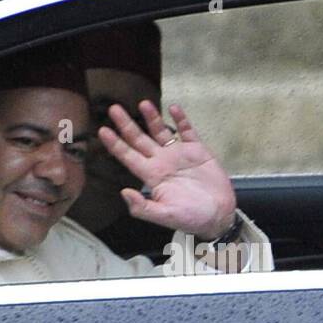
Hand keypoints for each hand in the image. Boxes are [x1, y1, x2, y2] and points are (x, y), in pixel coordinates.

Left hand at [98, 101, 237, 239]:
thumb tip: (124, 193)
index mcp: (152, 176)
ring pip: (161, 131)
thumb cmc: (192, 219)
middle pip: (139, 139)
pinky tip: (174, 109)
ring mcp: (179, 155)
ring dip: (152, 117)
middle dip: (126, 124)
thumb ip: (143, 207)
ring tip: (143, 104)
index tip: (103, 131)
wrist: (219, 215)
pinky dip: (181, 120)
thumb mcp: (165, 216)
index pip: (128, 157)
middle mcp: (162, 162)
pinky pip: (187, 131)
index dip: (115, 144)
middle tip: (114, 109)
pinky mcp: (197, 150)